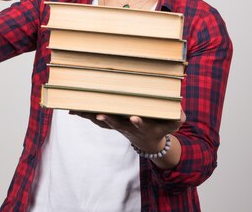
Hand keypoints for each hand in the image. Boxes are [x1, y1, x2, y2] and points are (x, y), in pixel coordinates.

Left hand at [70, 110, 185, 152]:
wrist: (148, 141)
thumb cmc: (160, 127)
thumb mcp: (172, 124)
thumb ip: (176, 118)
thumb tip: (180, 112)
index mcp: (142, 126)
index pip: (141, 123)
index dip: (138, 121)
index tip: (135, 117)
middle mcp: (127, 127)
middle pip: (117, 124)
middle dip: (109, 120)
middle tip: (100, 115)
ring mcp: (117, 125)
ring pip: (102, 121)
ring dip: (91, 116)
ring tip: (78, 110)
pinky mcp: (108, 122)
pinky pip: (94, 118)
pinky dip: (84, 114)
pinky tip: (71, 109)